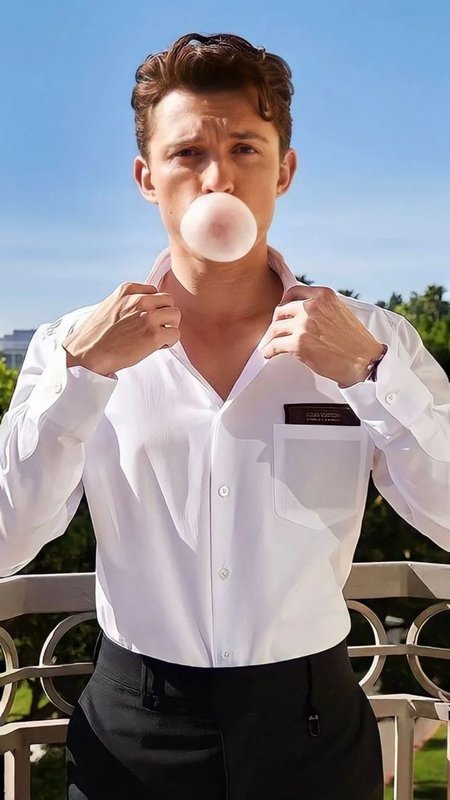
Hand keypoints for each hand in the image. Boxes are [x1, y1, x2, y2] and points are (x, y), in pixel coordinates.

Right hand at [62, 282, 180, 376]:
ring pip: (175, 315)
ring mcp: (148, 317)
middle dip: (164, 315)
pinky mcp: (154, 335)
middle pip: (168, 300)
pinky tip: (157, 347)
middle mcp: (139, 300)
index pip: (154, 291)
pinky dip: (169, 342)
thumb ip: (127, 303)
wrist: (86, 354)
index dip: (153, 306)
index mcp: (127, 290)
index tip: (145, 319)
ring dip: (170, 327)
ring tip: (158, 338)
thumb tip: (145, 308)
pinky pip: (175, 334)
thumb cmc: (95, 336)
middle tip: (155, 329)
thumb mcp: (109, 307)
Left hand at [262, 285, 383, 386]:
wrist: (365, 361)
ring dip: (270, 338)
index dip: (284, 303)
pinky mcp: (298, 344)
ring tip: (270, 344)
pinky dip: (269, 351)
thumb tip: (301, 313)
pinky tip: (269, 354)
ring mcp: (304, 324)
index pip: (293, 292)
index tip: (281, 313)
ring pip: (275, 328)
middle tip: (275, 332)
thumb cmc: (355, 342)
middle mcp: (312, 306)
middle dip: (276, 323)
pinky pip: (274, 345)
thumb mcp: (339, 312)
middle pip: (280, 311)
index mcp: (323, 295)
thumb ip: (321, 308)